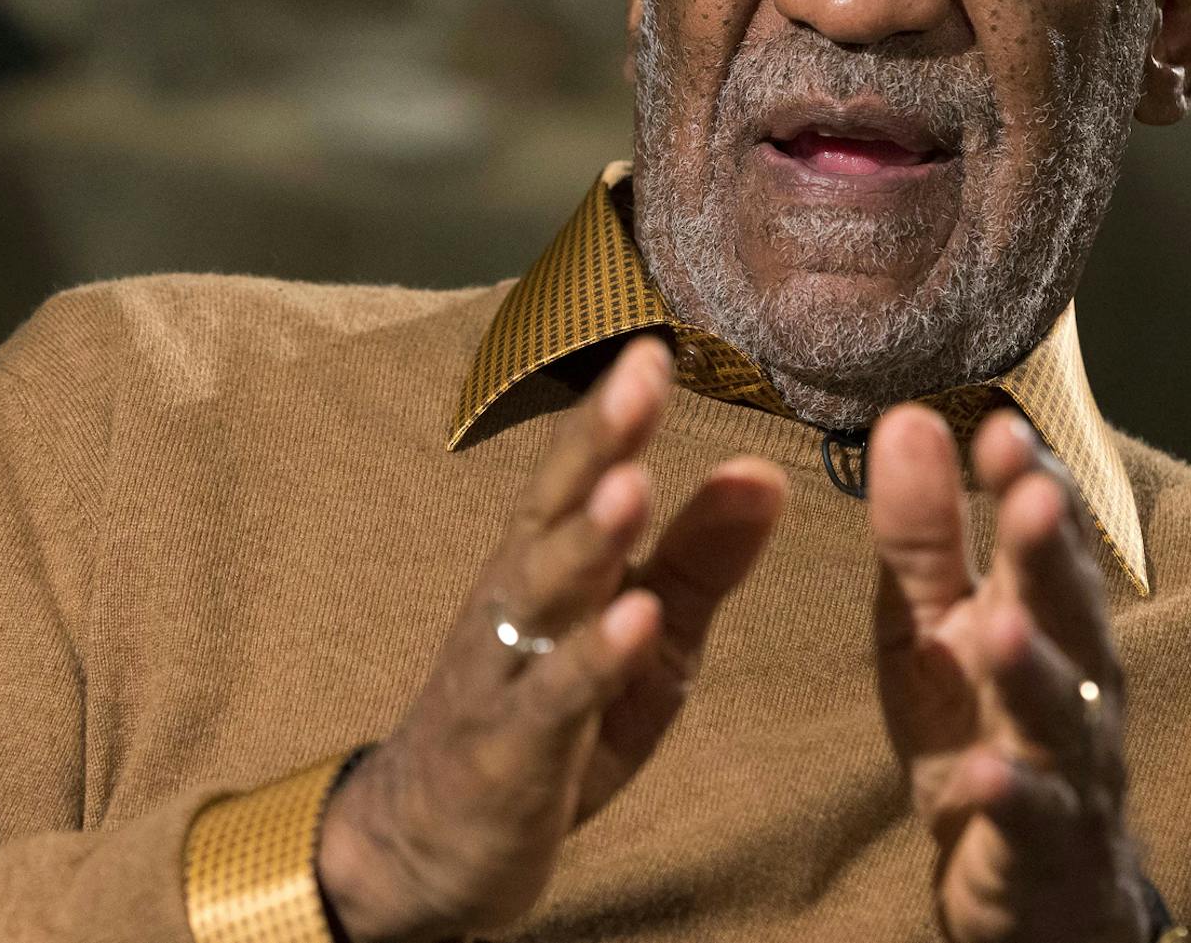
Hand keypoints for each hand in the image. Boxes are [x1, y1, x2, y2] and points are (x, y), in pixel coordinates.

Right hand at [317, 336, 785, 942]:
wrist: (428, 844)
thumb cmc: (545, 725)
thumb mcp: (642, 642)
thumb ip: (700, 560)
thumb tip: (762, 471)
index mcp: (547, 564)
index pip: (580, 473)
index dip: (614, 411)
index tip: (656, 345)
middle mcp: (514, 599)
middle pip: (554, 508)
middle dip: (597, 439)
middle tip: (640, 373)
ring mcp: (505, 671)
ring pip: (544, 592)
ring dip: (589, 537)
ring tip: (635, 483)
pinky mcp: (509, 749)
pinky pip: (554, 696)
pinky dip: (593, 656)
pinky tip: (635, 617)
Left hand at [868, 404, 1151, 942]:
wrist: (1032, 882)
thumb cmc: (979, 724)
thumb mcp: (932, 622)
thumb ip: (921, 530)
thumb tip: (908, 416)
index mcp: (1040, 612)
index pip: (1045, 533)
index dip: (1030, 479)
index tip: (1000, 425)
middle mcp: (1073, 678)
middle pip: (1067, 607)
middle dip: (1050, 551)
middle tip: (1029, 493)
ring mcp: (1066, 763)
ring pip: (1061, 710)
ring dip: (1034, 666)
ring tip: (1000, 625)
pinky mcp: (1044, 842)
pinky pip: (1033, 816)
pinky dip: (1010, 794)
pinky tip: (983, 776)